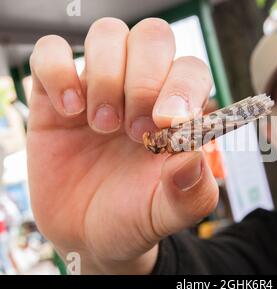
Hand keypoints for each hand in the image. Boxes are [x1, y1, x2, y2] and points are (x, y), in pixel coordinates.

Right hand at [27, 17, 218, 273]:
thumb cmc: (134, 216)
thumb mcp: (167, 214)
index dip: (182, 87)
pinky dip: (58, 71)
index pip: (190, 69)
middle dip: (144, 81)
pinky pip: (52, 50)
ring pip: (109, 34)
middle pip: (153, 37)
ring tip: (102, 126)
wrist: (87, 234)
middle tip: (134, 131)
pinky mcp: (56, 94)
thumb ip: (191, 193)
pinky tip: (68, 110)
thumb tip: (192, 157)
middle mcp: (141, 91)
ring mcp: (99, 88)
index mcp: (176, 112)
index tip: (168, 124)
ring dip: (106, 77)